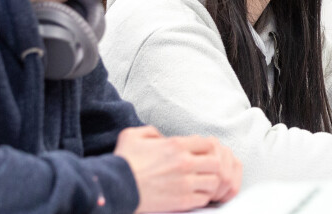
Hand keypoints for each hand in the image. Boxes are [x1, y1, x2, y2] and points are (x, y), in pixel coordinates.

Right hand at [114, 126, 242, 212]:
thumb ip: (151, 131)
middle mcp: (185, 162)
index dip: (207, 149)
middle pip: (216, 162)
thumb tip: (162, 137)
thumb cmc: (123, 161)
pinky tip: (194, 195)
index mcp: (176, 145)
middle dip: (213, 166)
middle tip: (204, 171)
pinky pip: (204, 198)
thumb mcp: (133, 135)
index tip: (199, 155)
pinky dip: (202, 197)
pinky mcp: (182, 201)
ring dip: (210, 182)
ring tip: (201, 184)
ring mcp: (185, 183)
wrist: (114, 187)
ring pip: (214, 181)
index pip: (208, 143)